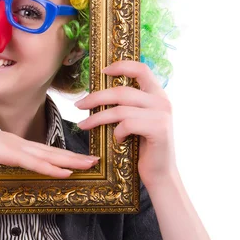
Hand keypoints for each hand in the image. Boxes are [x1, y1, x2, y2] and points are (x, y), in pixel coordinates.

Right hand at [0, 114, 98, 177]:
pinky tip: (65, 173)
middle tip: (94, 160)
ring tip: (89, 164)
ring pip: (49, 156)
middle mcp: (17, 142)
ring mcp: (13, 147)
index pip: (40, 151)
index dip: (59, 156)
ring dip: (71, 161)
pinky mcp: (7, 153)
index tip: (75, 161)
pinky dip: (51, 169)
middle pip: (51, 151)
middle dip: (74, 157)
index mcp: (10, 143)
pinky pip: (34, 164)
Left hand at [73, 60, 177, 187]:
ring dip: (97, 118)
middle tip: (78, 105)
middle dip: (95, 97)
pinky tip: (117, 140)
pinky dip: (117, 132)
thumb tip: (98, 92)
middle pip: (121, 91)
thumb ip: (127, 104)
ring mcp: (162, 115)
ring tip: (83, 125)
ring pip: (120, 109)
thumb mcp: (136, 120)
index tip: (102, 71)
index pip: (141, 68)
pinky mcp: (159, 129)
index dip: (121, 66)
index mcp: (157, 94)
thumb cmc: (142, 145)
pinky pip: (127, 124)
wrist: (160, 173)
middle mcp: (162, 101)